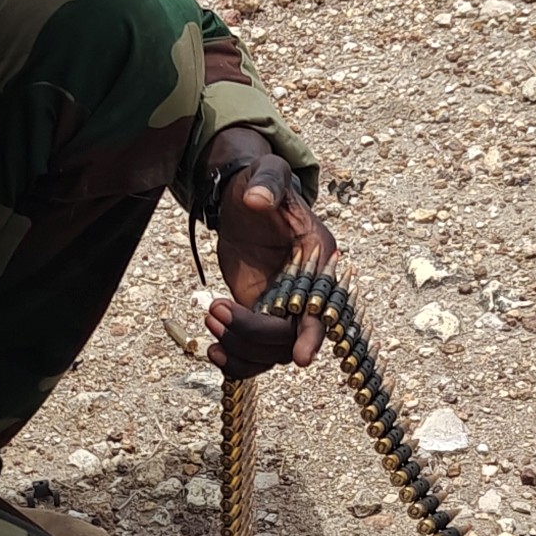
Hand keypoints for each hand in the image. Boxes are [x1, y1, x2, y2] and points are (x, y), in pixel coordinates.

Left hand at [201, 131, 335, 376]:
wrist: (243, 197)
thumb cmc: (260, 184)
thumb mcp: (266, 174)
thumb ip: (267, 184)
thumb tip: (257, 198)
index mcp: (319, 260)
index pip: (324, 307)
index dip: (313, 334)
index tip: (301, 356)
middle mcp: (307, 291)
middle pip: (291, 337)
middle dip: (255, 334)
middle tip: (216, 311)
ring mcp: (283, 308)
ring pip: (270, 352)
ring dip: (240, 347)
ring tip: (210, 317)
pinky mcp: (259, 314)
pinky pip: (254, 352)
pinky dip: (236, 362)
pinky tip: (212, 351)